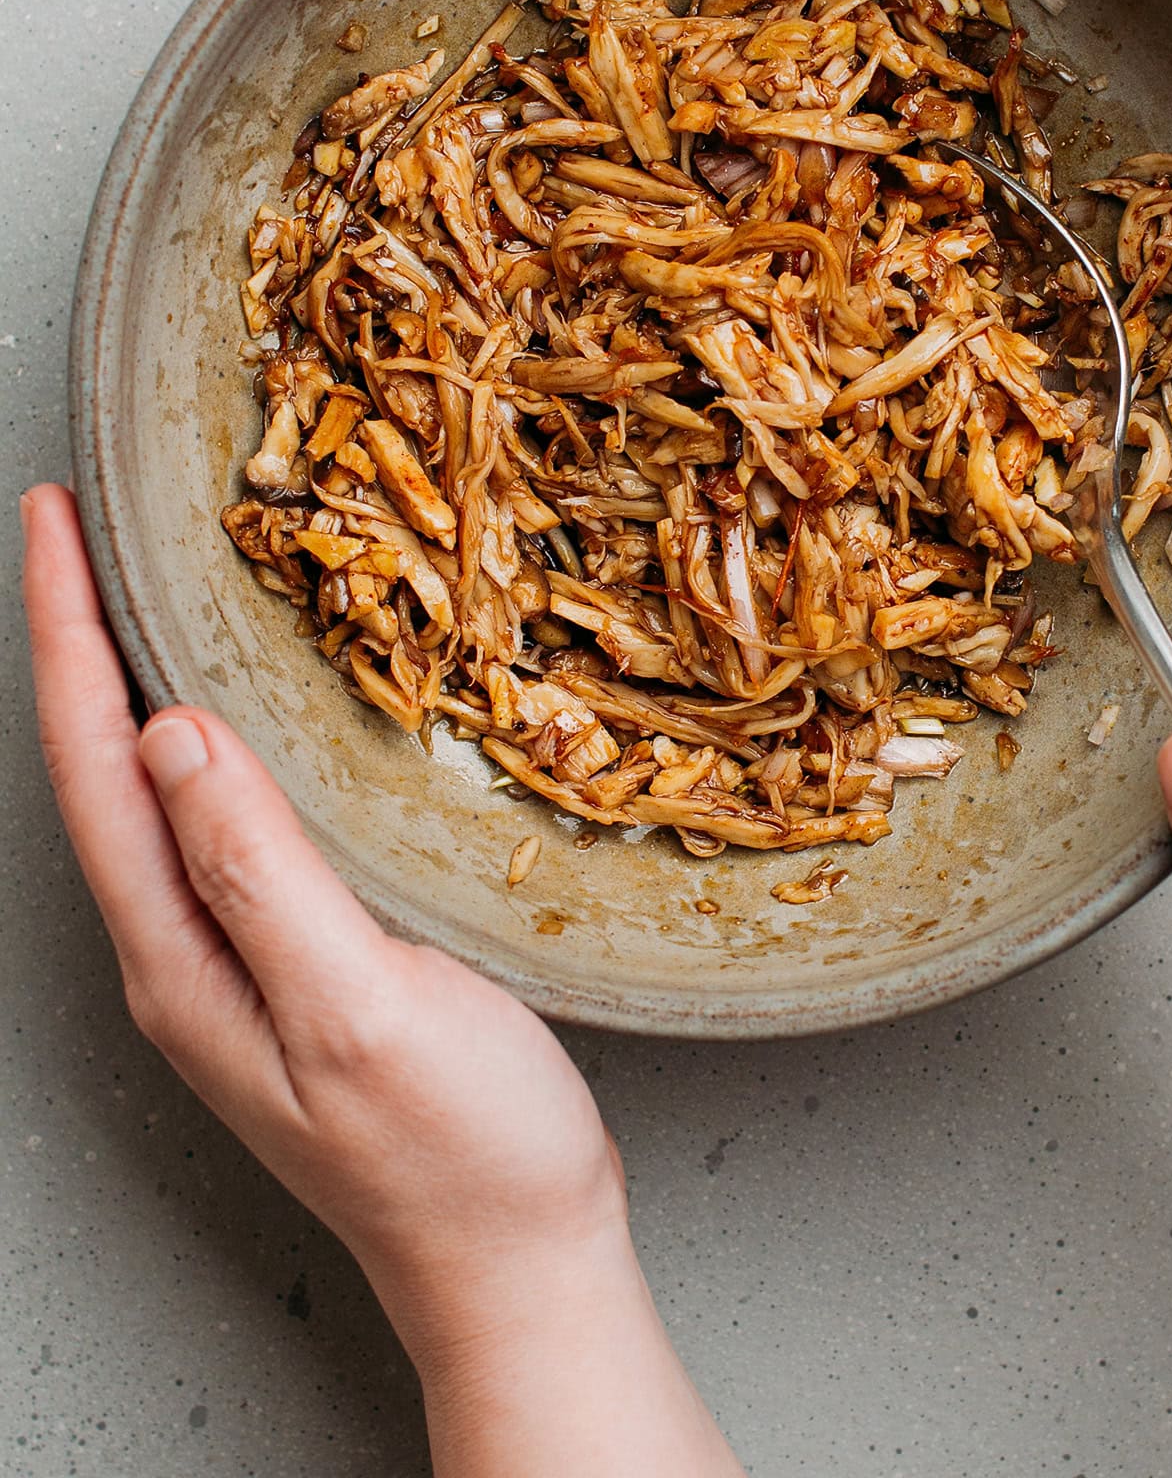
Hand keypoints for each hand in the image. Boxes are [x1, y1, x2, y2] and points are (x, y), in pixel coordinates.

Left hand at [22, 485, 744, 1476]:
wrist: (515, 1257)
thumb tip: (171, 736)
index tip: (52, 520)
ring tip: (135, 589)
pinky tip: (241, 713)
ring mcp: (233, 965)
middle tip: (81, 526)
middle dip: (81, 641)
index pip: (94, 769)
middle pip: (103, 773)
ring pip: (156, 795)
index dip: (68, 635)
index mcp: (182, 960)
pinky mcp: (291, 963)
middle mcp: (185, 957)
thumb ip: (261, 875)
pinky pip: (221, 823)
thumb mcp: (360, 1007)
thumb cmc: (458, 1150)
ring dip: (135, 682)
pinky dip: (212, 737)